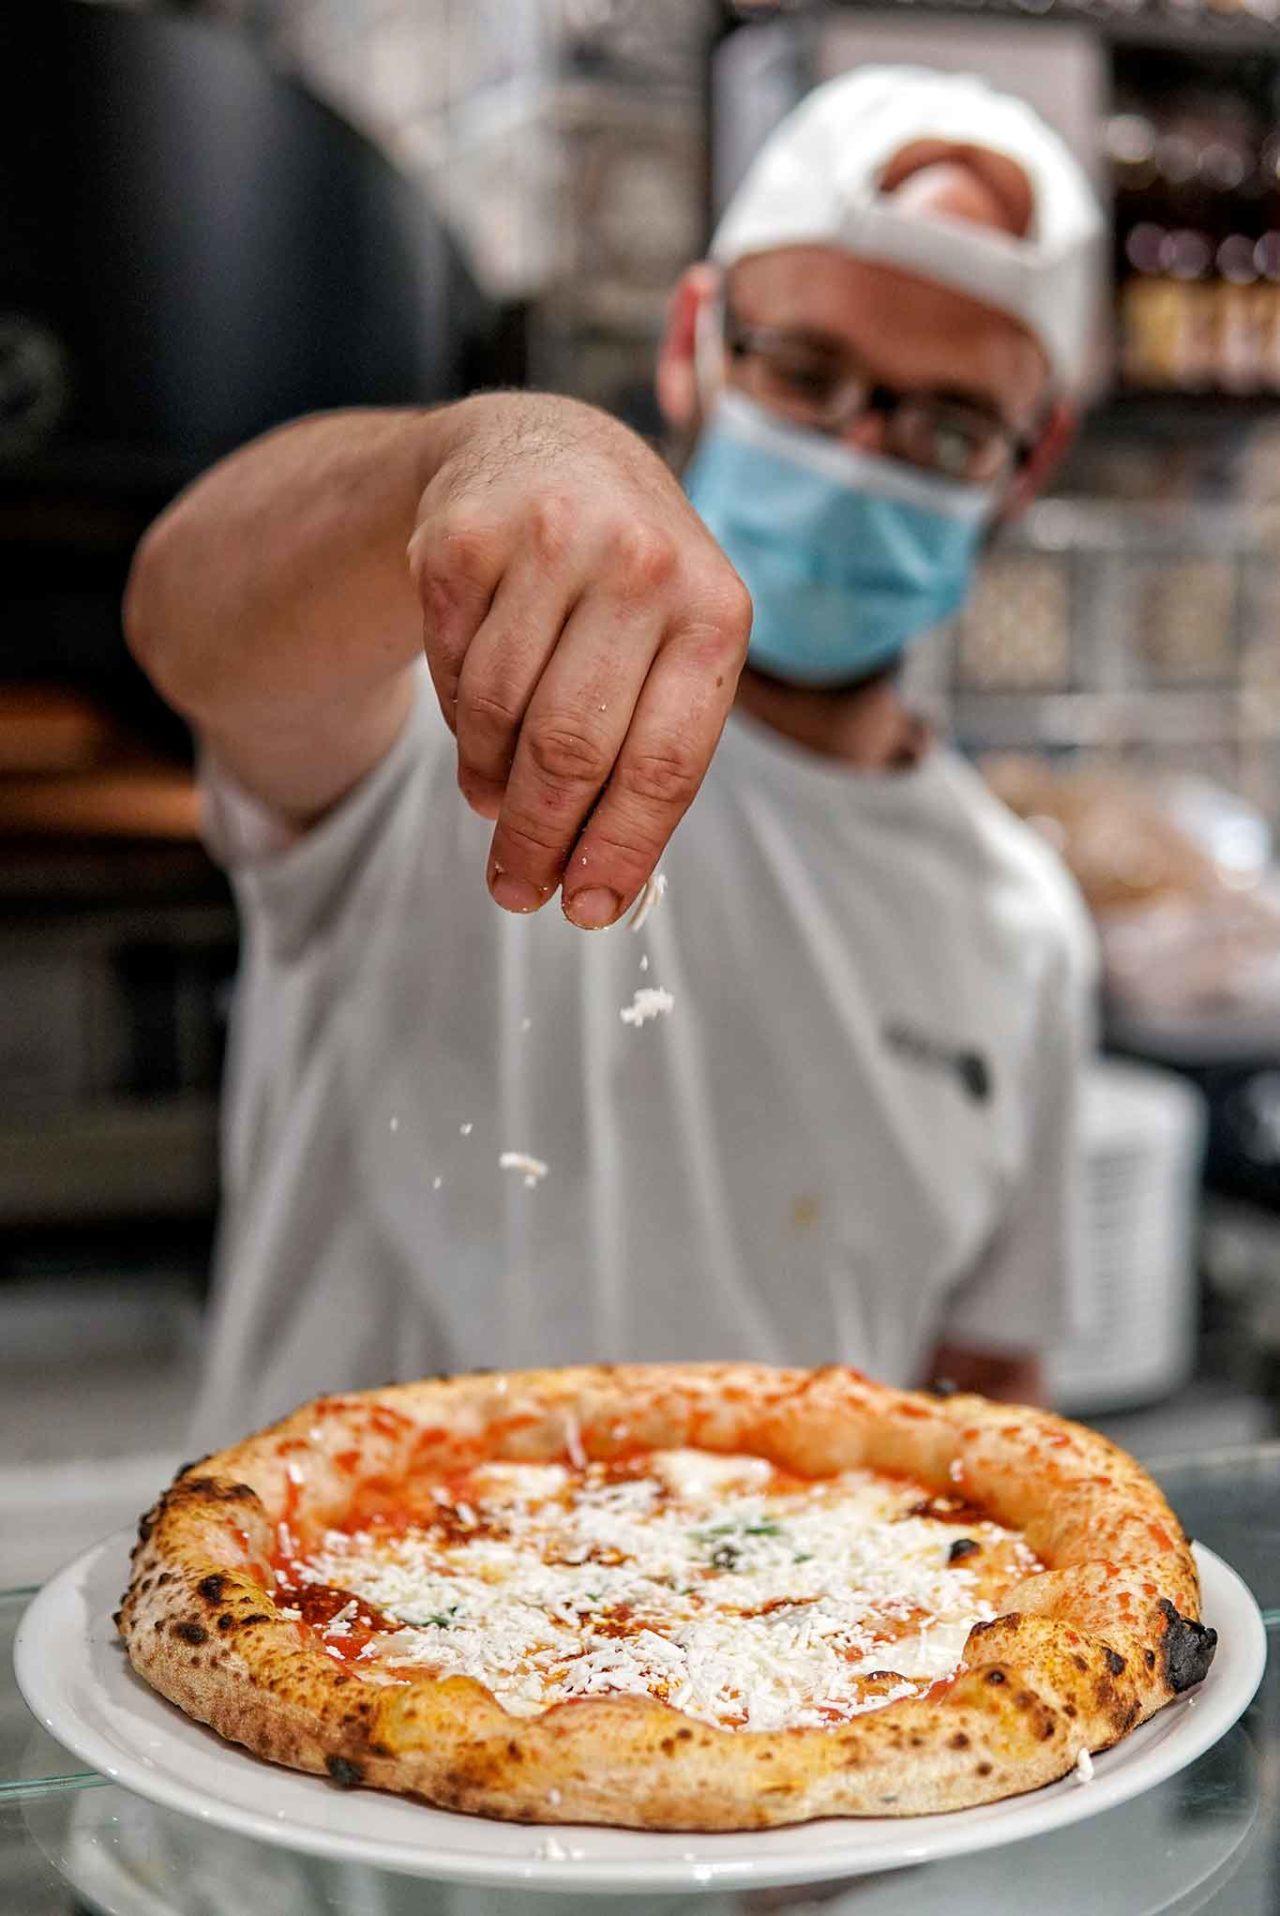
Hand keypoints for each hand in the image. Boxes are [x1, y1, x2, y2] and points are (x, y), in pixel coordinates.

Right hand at [408, 393, 751, 926]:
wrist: (548, 450)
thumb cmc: (628, 583)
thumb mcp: (678, 642)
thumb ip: (656, 749)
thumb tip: (605, 883)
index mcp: (715, 608)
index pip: (665, 761)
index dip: (621, 849)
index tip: (587, 909)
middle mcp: (640, 565)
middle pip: (571, 749)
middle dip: (539, 839)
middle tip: (517, 889)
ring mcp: (549, 541)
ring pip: (499, 717)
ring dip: (491, 785)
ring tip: (496, 803)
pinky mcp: (464, 538)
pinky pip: (450, 673)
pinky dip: (458, 722)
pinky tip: (477, 726)